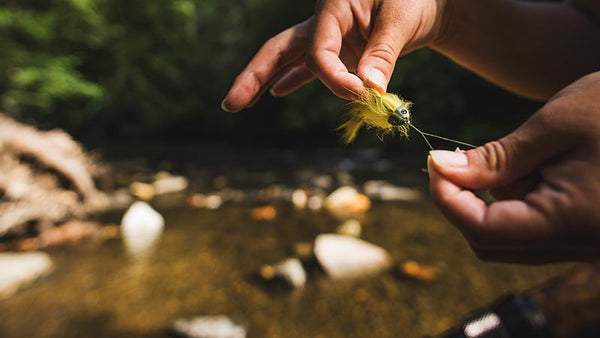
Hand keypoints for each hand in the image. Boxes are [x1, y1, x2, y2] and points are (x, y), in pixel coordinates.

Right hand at [221, 0, 446, 111]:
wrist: (426, 3)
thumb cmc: (414, 0)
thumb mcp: (402, 20)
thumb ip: (383, 54)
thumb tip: (369, 90)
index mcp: (334, 6)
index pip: (320, 52)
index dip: (336, 79)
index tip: (363, 94)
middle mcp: (323, 22)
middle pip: (280, 49)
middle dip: (254, 76)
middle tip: (231, 104)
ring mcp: (327, 37)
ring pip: (287, 59)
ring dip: (262, 81)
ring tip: (237, 103)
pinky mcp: (337, 49)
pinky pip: (307, 66)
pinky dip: (292, 79)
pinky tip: (276, 92)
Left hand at [428, 72, 599, 263]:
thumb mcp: (557, 126)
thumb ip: (496, 158)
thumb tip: (439, 170)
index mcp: (569, 222)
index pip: (482, 230)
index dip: (446, 199)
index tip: (433, 163)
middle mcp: (578, 244)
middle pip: (490, 242)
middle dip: (463, 203)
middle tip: (459, 160)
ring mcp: (584, 241)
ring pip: (511, 239)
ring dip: (492, 201)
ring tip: (518, 156)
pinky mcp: (586, 230)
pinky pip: (535, 229)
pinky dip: (518, 200)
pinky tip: (536, 165)